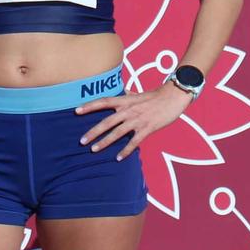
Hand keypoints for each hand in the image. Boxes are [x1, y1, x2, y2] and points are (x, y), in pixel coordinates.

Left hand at [75, 82, 190, 160]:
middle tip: (81, 141)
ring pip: (117, 132)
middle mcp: (129, 110)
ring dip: (105, 142)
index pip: (104, 101)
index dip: (90, 106)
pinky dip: (126, 150)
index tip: (76, 110)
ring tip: (93, 150)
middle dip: (93, 131)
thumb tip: (124, 92)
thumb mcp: (139, 94)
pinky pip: (134, 141)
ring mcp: (138, 119)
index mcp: (125, 100)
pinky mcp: (147, 128)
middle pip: (107, 121)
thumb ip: (129, 95)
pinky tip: (118, 158)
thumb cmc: (156, 95)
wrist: (173, 96)